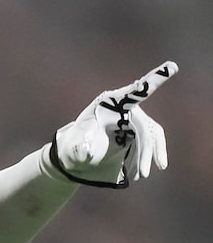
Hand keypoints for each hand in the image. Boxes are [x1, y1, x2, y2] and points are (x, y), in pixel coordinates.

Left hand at [50, 61, 176, 187]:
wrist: (74, 154)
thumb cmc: (72, 146)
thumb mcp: (72, 148)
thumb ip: (79, 148)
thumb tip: (87, 151)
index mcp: (108, 102)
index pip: (134, 91)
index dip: (154, 79)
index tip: (171, 67)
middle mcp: (124, 107)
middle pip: (144, 124)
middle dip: (146, 149)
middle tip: (144, 174)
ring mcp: (132, 118)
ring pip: (150, 134)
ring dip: (150, 155)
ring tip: (141, 175)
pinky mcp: (136, 130)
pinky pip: (149, 141)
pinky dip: (148, 156)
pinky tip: (139, 172)